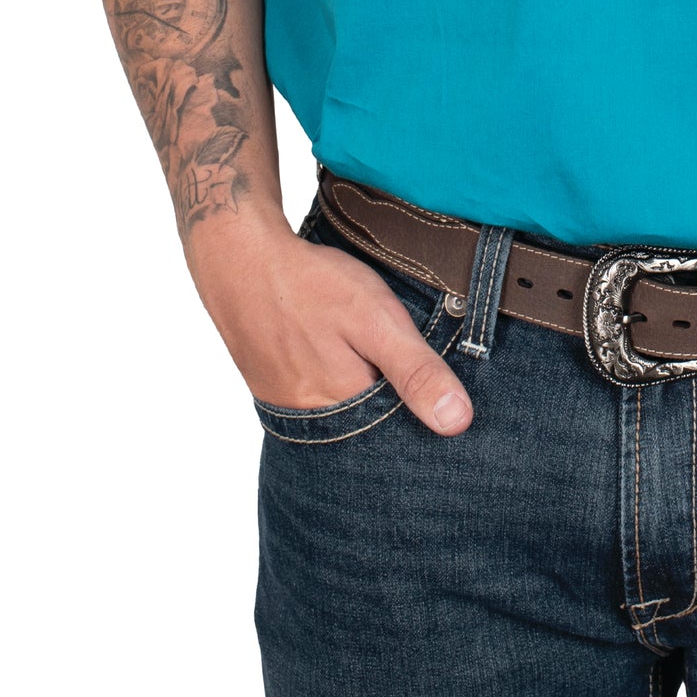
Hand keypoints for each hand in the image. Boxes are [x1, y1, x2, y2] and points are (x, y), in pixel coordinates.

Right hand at [186, 206, 473, 433]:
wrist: (238, 258)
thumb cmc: (310, 285)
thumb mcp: (376, 319)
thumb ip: (415, 371)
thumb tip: (457, 424)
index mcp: (342, 410)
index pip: (397, 439)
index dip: (423, 419)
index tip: (445, 404)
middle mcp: (311, 420)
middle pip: (367, 432)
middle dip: (394, 411)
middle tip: (408, 374)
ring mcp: (287, 405)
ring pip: (342, 416)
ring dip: (365, 397)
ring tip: (377, 365)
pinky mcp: (272, 387)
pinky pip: (316, 401)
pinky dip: (338, 385)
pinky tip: (344, 360)